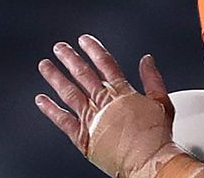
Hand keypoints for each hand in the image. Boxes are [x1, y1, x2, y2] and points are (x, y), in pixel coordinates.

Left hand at [35, 34, 179, 177]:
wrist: (150, 162)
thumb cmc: (158, 137)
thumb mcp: (163, 102)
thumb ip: (153, 78)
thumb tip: (147, 60)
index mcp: (123, 94)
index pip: (106, 65)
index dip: (94, 50)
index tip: (83, 41)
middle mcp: (104, 104)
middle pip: (84, 75)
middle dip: (70, 59)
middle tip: (60, 48)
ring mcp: (92, 120)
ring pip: (70, 93)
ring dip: (56, 77)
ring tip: (45, 66)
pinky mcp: (84, 138)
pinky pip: (63, 121)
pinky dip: (50, 110)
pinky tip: (41, 99)